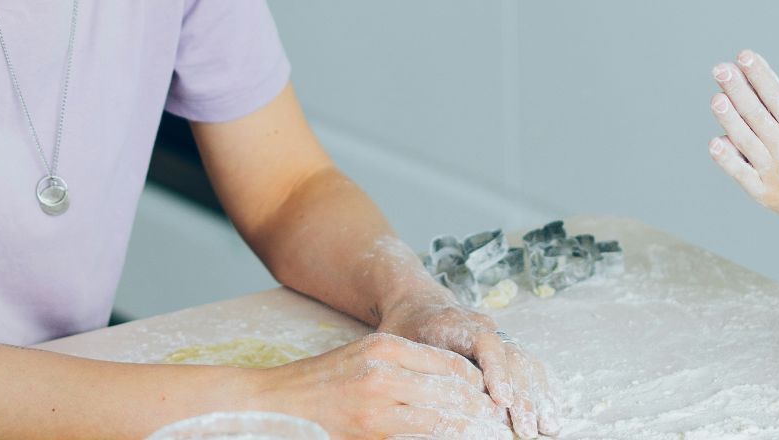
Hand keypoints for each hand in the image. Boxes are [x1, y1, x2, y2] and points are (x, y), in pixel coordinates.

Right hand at [242, 331, 509, 439]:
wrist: (273, 403)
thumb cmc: (320, 385)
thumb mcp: (364, 360)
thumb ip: (404, 368)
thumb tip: (448, 386)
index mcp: (387, 347)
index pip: (450, 365)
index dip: (477, 387)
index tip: (494, 401)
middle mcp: (386, 369)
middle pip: (453, 391)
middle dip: (482, 412)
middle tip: (505, 425)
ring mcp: (378, 401)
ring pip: (442, 417)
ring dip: (471, 429)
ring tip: (491, 434)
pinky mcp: (371, 428)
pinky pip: (420, 434)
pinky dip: (443, 437)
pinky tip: (456, 439)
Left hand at [379, 292, 557, 436]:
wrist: (418, 302)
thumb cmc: (403, 327)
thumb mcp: (396, 342)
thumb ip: (411, 364)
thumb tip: (416, 396)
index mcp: (457, 322)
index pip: (485, 343)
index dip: (497, 371)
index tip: (502, 399)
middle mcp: (485, 327)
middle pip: (513, 359)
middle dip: (523, 397)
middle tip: (527, 429)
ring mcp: (499, 338)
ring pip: (527, 365)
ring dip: (539, 397)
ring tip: (548, 427)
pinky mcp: (506, 349)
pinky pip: (531, 367)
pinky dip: (544, 388)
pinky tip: (554, 408)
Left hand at [706, 49, 778, 260]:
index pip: (776, 95)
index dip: (759, 74)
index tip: (744, 55)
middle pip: (755, 114)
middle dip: (737, 89)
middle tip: (721, 69)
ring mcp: (772, 172)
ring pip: (744, 140)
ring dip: (729, 119)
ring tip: (716, 98)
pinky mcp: (762, 192)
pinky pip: (740, 174)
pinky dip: (727, 160)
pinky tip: (715, 142)